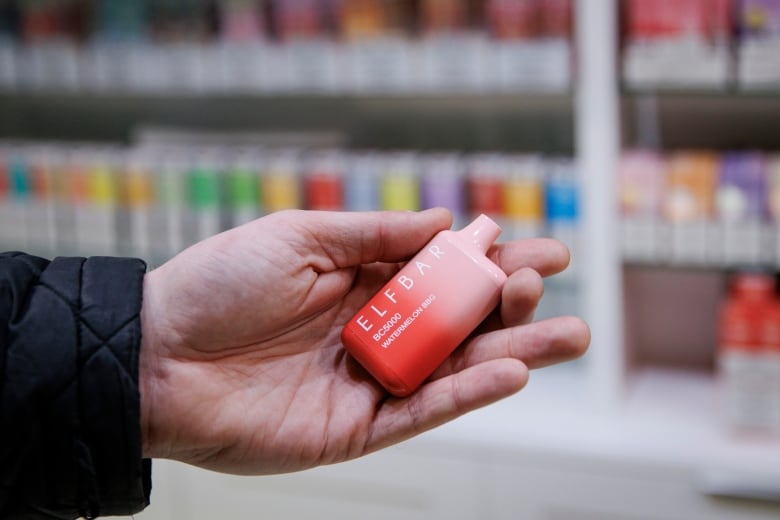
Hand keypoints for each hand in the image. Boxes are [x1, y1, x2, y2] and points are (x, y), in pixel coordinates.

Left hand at [139, 209, 588, 474]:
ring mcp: (370, 380)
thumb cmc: (219, 284)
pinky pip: (422, 411)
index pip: (444, 272)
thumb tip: (444, 221)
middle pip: (460, 321)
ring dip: (512, 351)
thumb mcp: (299, 236)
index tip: (545, 249)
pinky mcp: (357, 427)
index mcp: (362, 282)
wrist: (157, 354)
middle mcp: (375, 332)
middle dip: (511, 304)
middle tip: (550, 287)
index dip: (493, 261)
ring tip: (567, 336)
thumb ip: (374, 234)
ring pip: (455, 368)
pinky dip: (467, 393)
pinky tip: (509, 372)